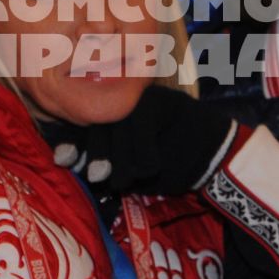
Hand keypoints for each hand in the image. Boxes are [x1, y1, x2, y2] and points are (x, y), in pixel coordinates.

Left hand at [44, 86, 236, 196]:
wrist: (215, 154)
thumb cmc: (168, 163)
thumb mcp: (132, 169)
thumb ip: (106, 166)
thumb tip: (72, 164)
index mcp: (114, 114)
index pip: (87, 127)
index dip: (73, 143)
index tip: (62, 160)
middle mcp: (125, 100)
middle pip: (100, 125)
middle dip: (97, 153)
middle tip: (97, 177)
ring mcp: (146, 98)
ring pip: (122, 129)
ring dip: (122, 161)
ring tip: (126, 180)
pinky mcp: (167, 102)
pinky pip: (145, 129)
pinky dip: (146, 156)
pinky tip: (153, 169)